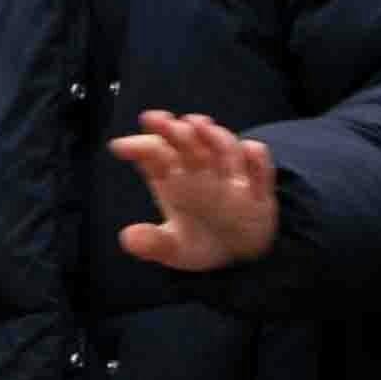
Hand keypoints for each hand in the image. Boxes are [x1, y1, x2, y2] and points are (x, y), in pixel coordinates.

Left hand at [109, 110, 281, 271]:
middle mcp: (200, 171)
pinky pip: (260, 166)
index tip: (120, 147)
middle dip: (175, 130)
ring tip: (199, 126)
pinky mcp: (258, 188)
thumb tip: (128, 238)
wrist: (240, 256)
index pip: (154, 155)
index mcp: (172, 181)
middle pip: (187, 142)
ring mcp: (230, 176)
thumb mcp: (173, 248)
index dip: (139, 146)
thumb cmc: (199, 242)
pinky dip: (256, 158)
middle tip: (161, 122)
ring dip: (214, 136)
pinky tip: (248, 152)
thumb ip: (152, 243)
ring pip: (224, 146)